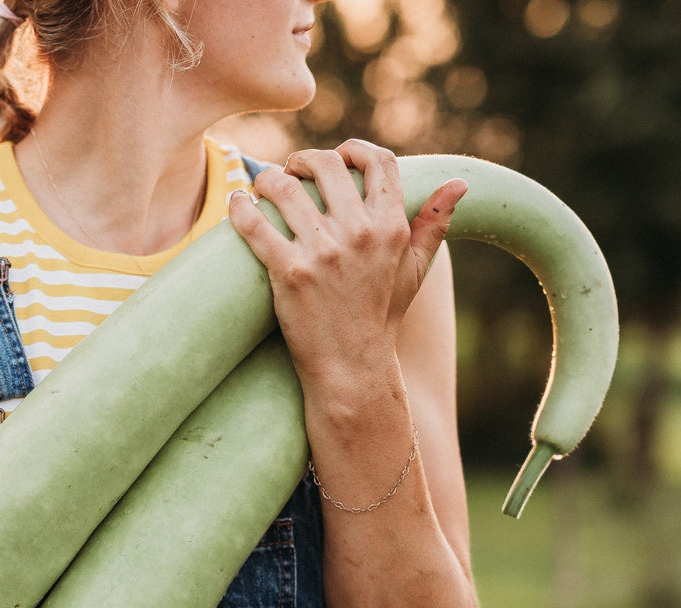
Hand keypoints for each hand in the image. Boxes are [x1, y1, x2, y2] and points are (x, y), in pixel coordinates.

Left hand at [228, 139, 466, 386]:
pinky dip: (241, 208)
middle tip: (289, 172)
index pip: (378, 162)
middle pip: (327, 165)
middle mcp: (360, 233)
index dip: (353, 150)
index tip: (334, 157)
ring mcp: (324, 252)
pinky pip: (256, 226)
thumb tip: (459, 183)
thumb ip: (435, 223)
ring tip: (261, 186)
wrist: (351, 368)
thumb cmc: (379, 318)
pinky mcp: (290, 273)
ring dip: (268, 179)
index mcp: (391, 226)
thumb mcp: (415, 270)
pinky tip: (237, 203)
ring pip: (286, 188)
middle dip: (303, 159)